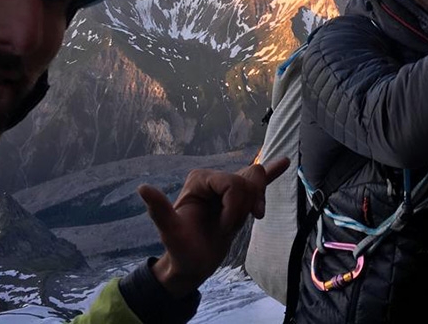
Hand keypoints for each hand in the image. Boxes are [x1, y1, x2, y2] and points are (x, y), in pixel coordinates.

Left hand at [137, 157, 288, 297]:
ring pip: (256, 180)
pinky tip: (284, 162)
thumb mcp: (171, 232)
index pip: (233, 183)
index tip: (226, 227)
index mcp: (200, 180)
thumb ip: (160, 210)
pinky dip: (272, 171)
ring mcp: (228, 187)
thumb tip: (143, 188)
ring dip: (257, 201)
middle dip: (245, 206)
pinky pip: (259, 180)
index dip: (235, 207)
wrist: (193, 264)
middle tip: (231, 227)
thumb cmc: (181, 250)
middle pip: (247, 179)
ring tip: (248, 219)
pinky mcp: (239, 198)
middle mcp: (214, 179)